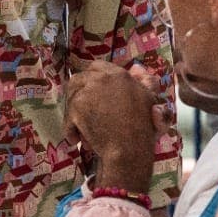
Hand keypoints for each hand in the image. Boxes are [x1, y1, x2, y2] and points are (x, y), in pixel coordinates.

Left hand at [64, 62, 164, 193]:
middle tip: (80, 111)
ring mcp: (88, 91)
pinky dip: (70, 129)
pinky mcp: (77, 106)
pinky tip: (76, 139)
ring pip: (71, 98)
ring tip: (81, 130)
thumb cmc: (143, 129)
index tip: (93, 95)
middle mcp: (102, 78)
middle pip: (79, 79)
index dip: (93, 80)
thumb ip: (143, 81)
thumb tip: (135, 67)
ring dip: (73, 112)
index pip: (98, 67)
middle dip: (77, 94)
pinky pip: (68, 117)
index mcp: (120, 74)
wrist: (130, 149)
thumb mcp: (149, 100)